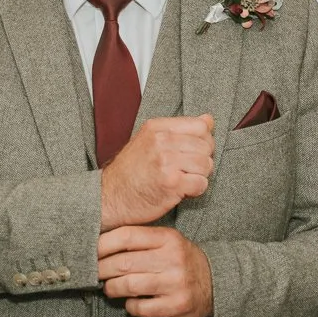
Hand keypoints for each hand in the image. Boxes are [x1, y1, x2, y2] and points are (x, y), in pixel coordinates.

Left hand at [97, 226, 212, 316]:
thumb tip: (100, 245)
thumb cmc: (181, 260)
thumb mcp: (167, 241)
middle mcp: (172, 258)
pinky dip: (130, 307)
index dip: (102, 244)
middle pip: (123, 263)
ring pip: (129, 286)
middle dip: (102, 270)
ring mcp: (175, 283)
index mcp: (167, 238)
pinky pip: (141, 308)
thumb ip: (139, 240)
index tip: (90, 252)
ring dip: (112, 289)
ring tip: (110, 288)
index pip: (126, 236)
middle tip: (94, 273)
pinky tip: (131, 303)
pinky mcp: (177, 305)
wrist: (217, 282)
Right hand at [100, 115, 214, 229]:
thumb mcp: (150, 141)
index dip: (202, 141)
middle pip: (206, 146)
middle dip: (201, 161)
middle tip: (186, 171)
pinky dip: (195, 191)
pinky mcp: (171, 183)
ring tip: (182, 180)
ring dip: (199, 176)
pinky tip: (181, 191)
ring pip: (206, 165)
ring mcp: (166, 161)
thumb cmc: (130, 172)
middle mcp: (161, 141)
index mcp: (157, 127)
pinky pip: (201, 184)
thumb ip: (179, 129)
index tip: (191, 153)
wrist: (109, 197)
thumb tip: (209, 119)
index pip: (201, 126)